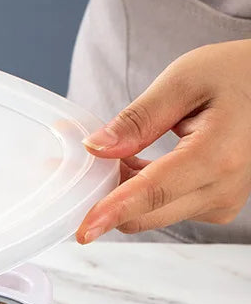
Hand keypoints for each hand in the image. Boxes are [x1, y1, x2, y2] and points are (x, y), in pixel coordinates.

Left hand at [77, 39, 250, 241]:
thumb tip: (96, 148)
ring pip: (149, 212)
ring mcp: (220, 201)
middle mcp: (222, 189)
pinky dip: (136, 190)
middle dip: (102, 196)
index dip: (113, 211)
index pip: (153, 193)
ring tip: (107, 154)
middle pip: (144, 213)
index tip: (84, 229)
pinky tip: (128, 162)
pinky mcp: (214, 203)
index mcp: (217, 156)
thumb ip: (138, 119)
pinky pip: (162, 207)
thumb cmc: (237, 74)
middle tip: (69, 166)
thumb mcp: (184, 80)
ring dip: (119, 191)